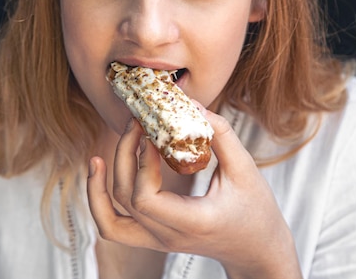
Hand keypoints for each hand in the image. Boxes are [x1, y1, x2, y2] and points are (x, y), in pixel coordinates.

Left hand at [87, 107, 302, 278]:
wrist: (257, 251)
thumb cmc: (257, 212)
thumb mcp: (246, 170)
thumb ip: (222, 136)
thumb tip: (193, 105)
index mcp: (192, 222)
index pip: (145, 199)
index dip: (142, 163)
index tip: (153, 134)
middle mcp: (169, 236)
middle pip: (126, 199)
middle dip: (123, 155)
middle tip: (135, 124)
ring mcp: (158, 241)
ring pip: (109, 221)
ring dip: (98, 187)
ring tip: (98, 157)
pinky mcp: (153, 237)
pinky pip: (113, 227)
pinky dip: (99, 203)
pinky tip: (100, 175)